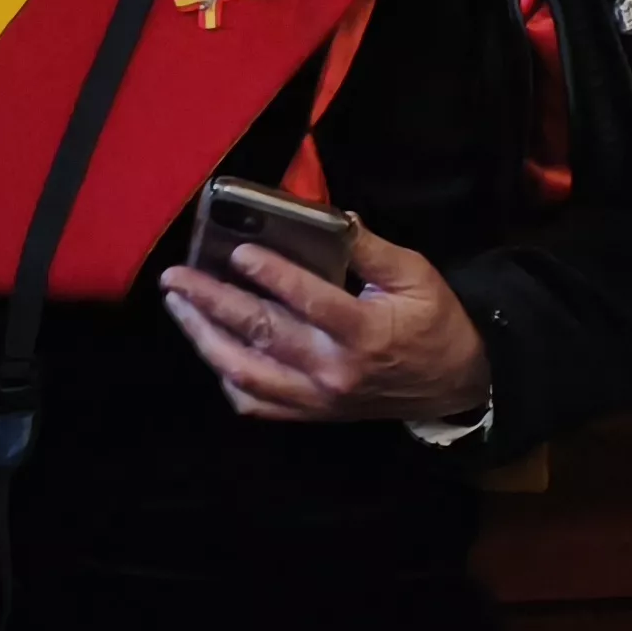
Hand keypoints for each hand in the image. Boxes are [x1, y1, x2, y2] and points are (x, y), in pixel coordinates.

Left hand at [160, 224, 491, 422]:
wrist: (455, 385)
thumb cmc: (435, 323)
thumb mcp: (415, 276)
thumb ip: (371, 250)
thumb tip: (335, 217)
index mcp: (364, 333)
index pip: (310, 302)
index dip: (272, 276)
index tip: (238, 252)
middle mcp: (333, 371)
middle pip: (262, 335)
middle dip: (212, 303)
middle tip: (176, 278)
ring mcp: (317, 398)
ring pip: (245, 373)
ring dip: (205, 339)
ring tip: (180, 307)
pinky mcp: (311, 413)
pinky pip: (256, 403)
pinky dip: (227, 377)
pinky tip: (211, 347)